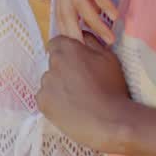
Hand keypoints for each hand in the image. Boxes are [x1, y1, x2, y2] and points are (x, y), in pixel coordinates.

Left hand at [37, 33, 135, 153]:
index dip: (66, 53)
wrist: (111, 121)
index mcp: (66, 49)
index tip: (76, 63)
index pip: (57, 43)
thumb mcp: (109, 58)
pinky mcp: (42, 102)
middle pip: (53, 64)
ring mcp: (45, 83)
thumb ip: (91, 42)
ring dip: (59, 88)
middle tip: (81, 85)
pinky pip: (45, 99)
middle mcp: (52, 63)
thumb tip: (81, 33)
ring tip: (78, 100)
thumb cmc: (113, 88)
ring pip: (50, 82)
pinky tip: (71, 109)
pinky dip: (54, 103)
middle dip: (64, 71)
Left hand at [54, 0, 132, 43]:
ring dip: (95, 21)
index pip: (62, 7)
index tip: (82, 50)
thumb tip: (100, 11)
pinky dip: (103, 1)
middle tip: (92, 53)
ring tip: (110, 37)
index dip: (70, 29)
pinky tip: (114, 14)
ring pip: (79, 0)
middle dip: (78, 33)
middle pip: (66, 8)